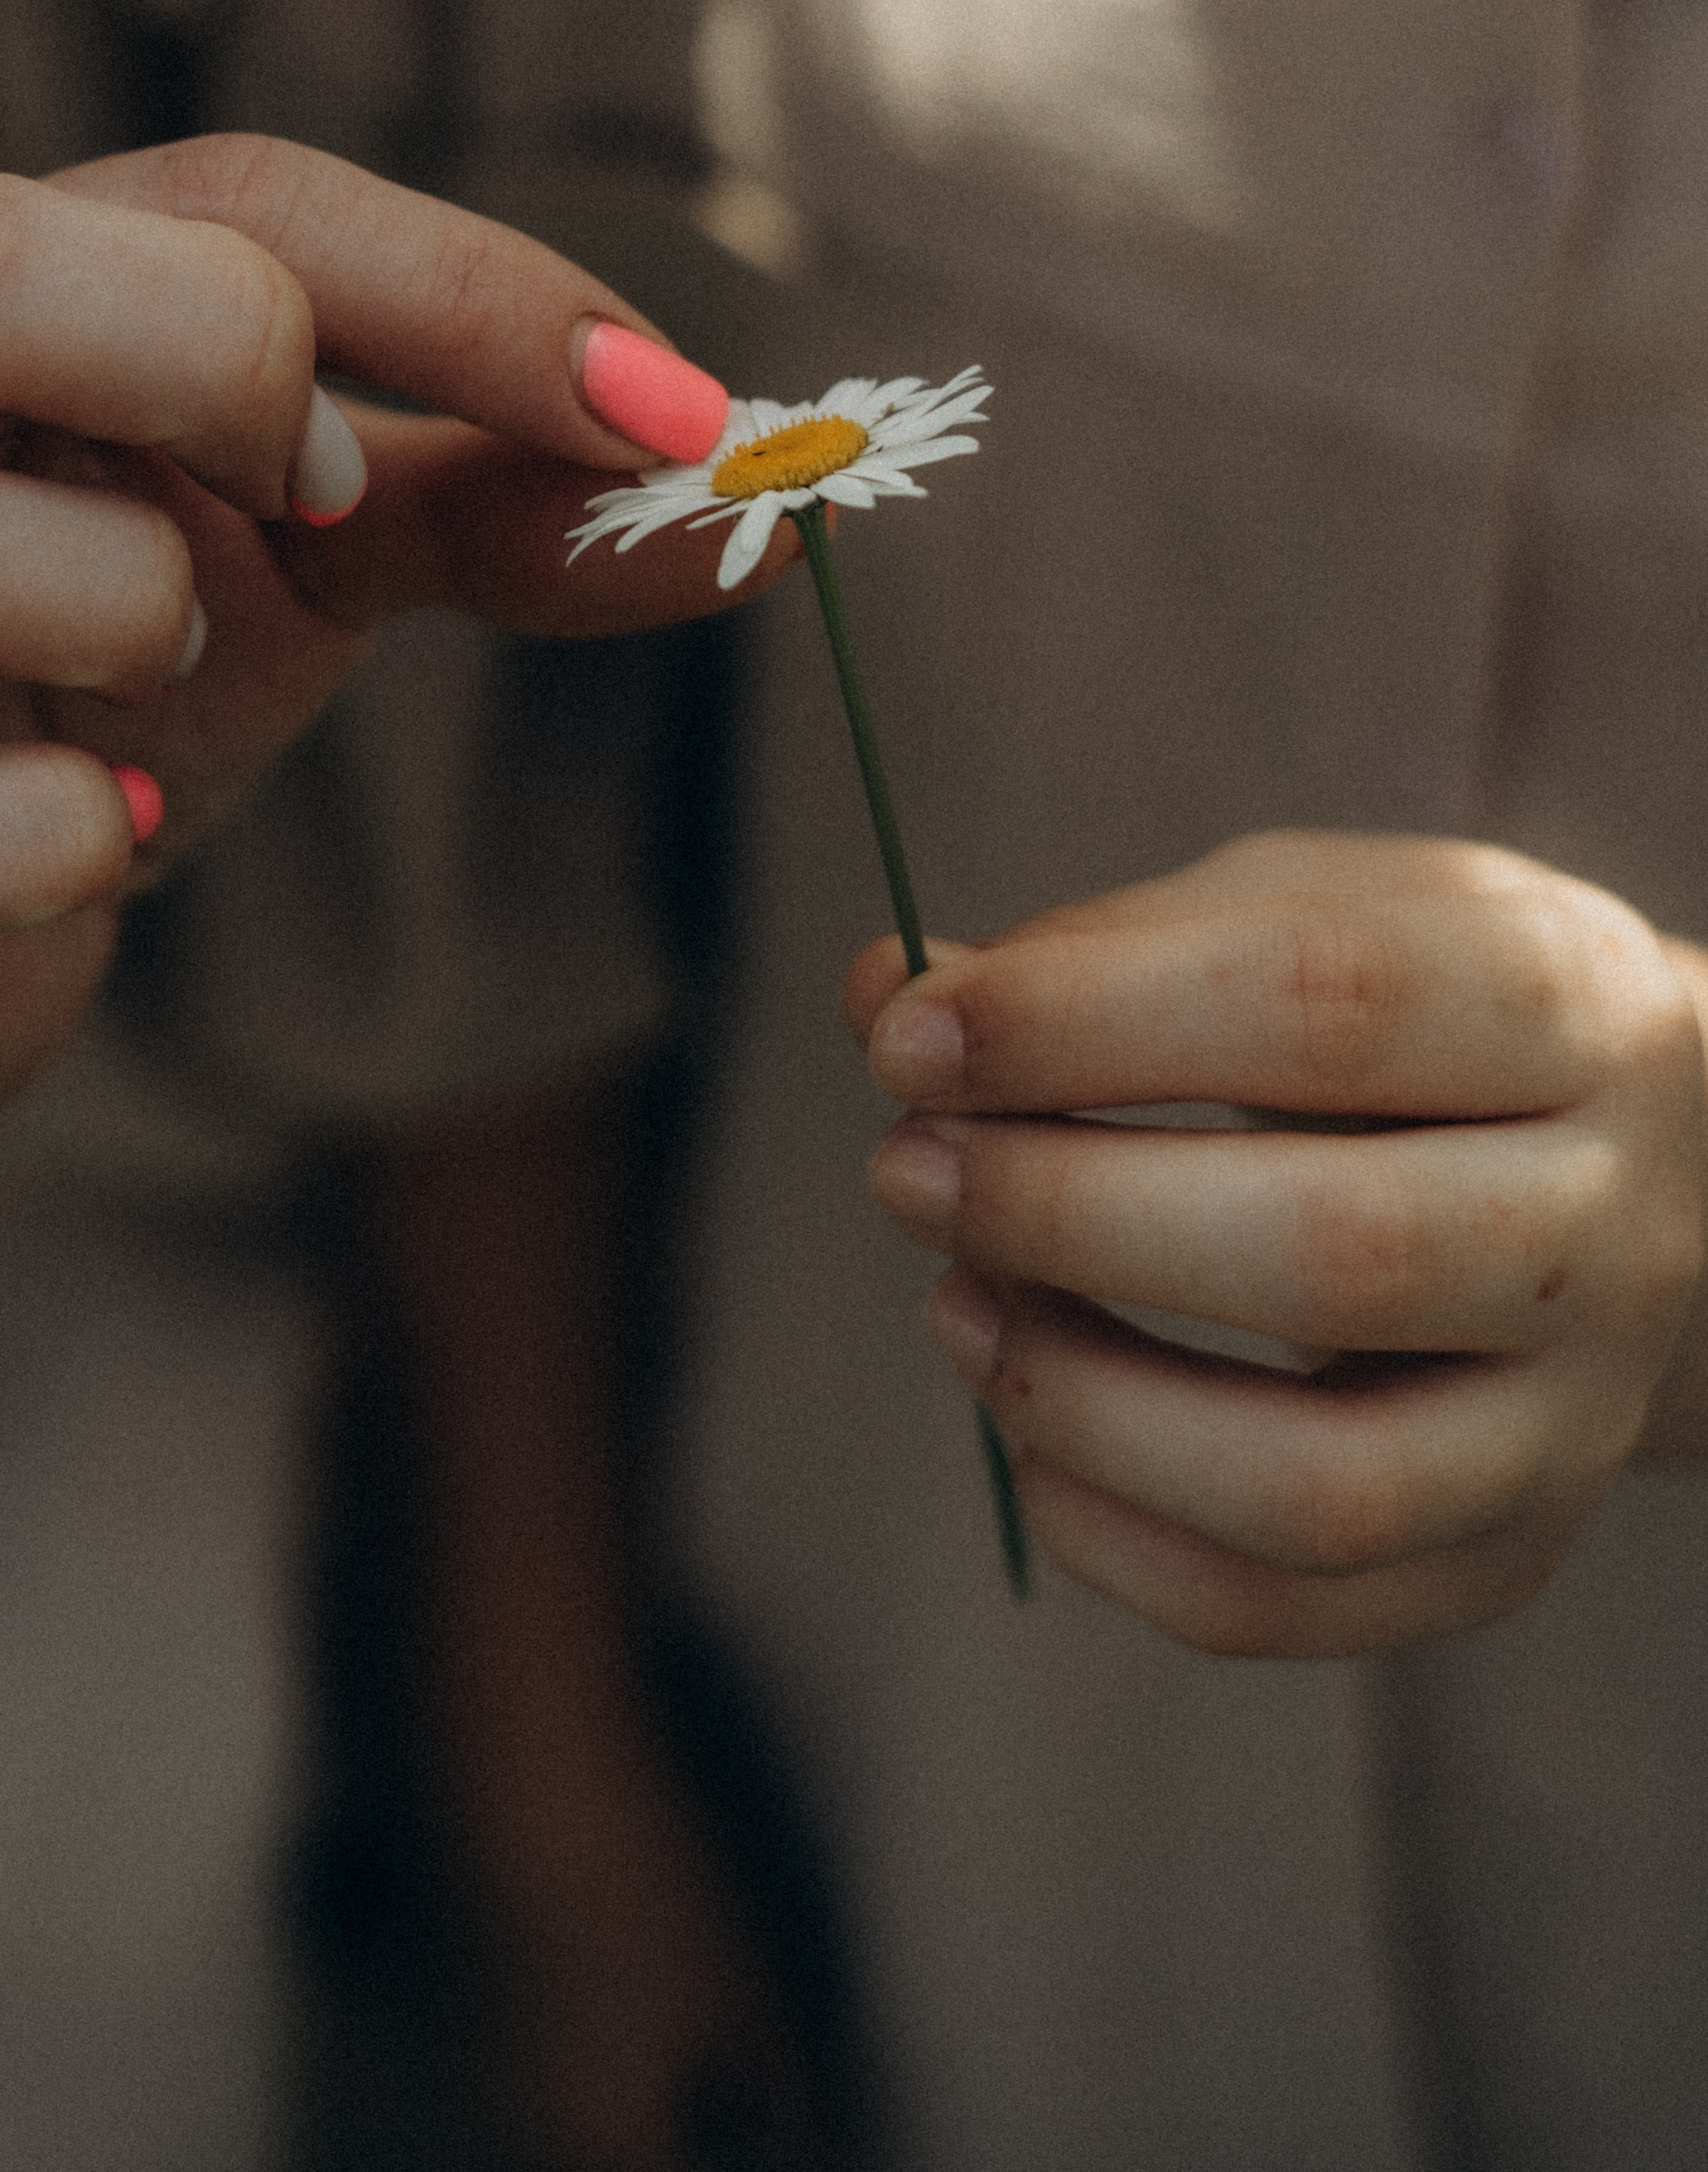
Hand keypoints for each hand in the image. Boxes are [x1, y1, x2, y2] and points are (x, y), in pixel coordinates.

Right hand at [0, 138, 773, 1174]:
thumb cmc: (83, 684)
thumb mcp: (304, 556)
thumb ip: (507, 505)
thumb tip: (767, 514)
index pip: (215, 195)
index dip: (454, 283)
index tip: (660, 411)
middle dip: (203, 355)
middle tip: (320, 492)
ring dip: (101, 604)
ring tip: (168, 671)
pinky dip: (36, 848)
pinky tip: (102, 845)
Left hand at [854, 832, 1707, 1654]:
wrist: (1655, 1172)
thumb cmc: (1419, 1016)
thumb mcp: (1300, 911)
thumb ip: (1096, 952)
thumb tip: (886, 996)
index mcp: (1558, 1002)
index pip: (1326, 1002)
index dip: (1087, 1019)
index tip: (910, 1033)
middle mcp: (1602, 1224)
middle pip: (1336, 1253)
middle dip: (1066, 1212)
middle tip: (905, 1168)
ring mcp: (1568, 1419)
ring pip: (1320, 1484)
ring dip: (1081, 1398)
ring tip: (952, 1302)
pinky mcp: (1503, 1555)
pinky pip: (1285, 1607)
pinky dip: (1110, 1533)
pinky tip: (1025, 1427)